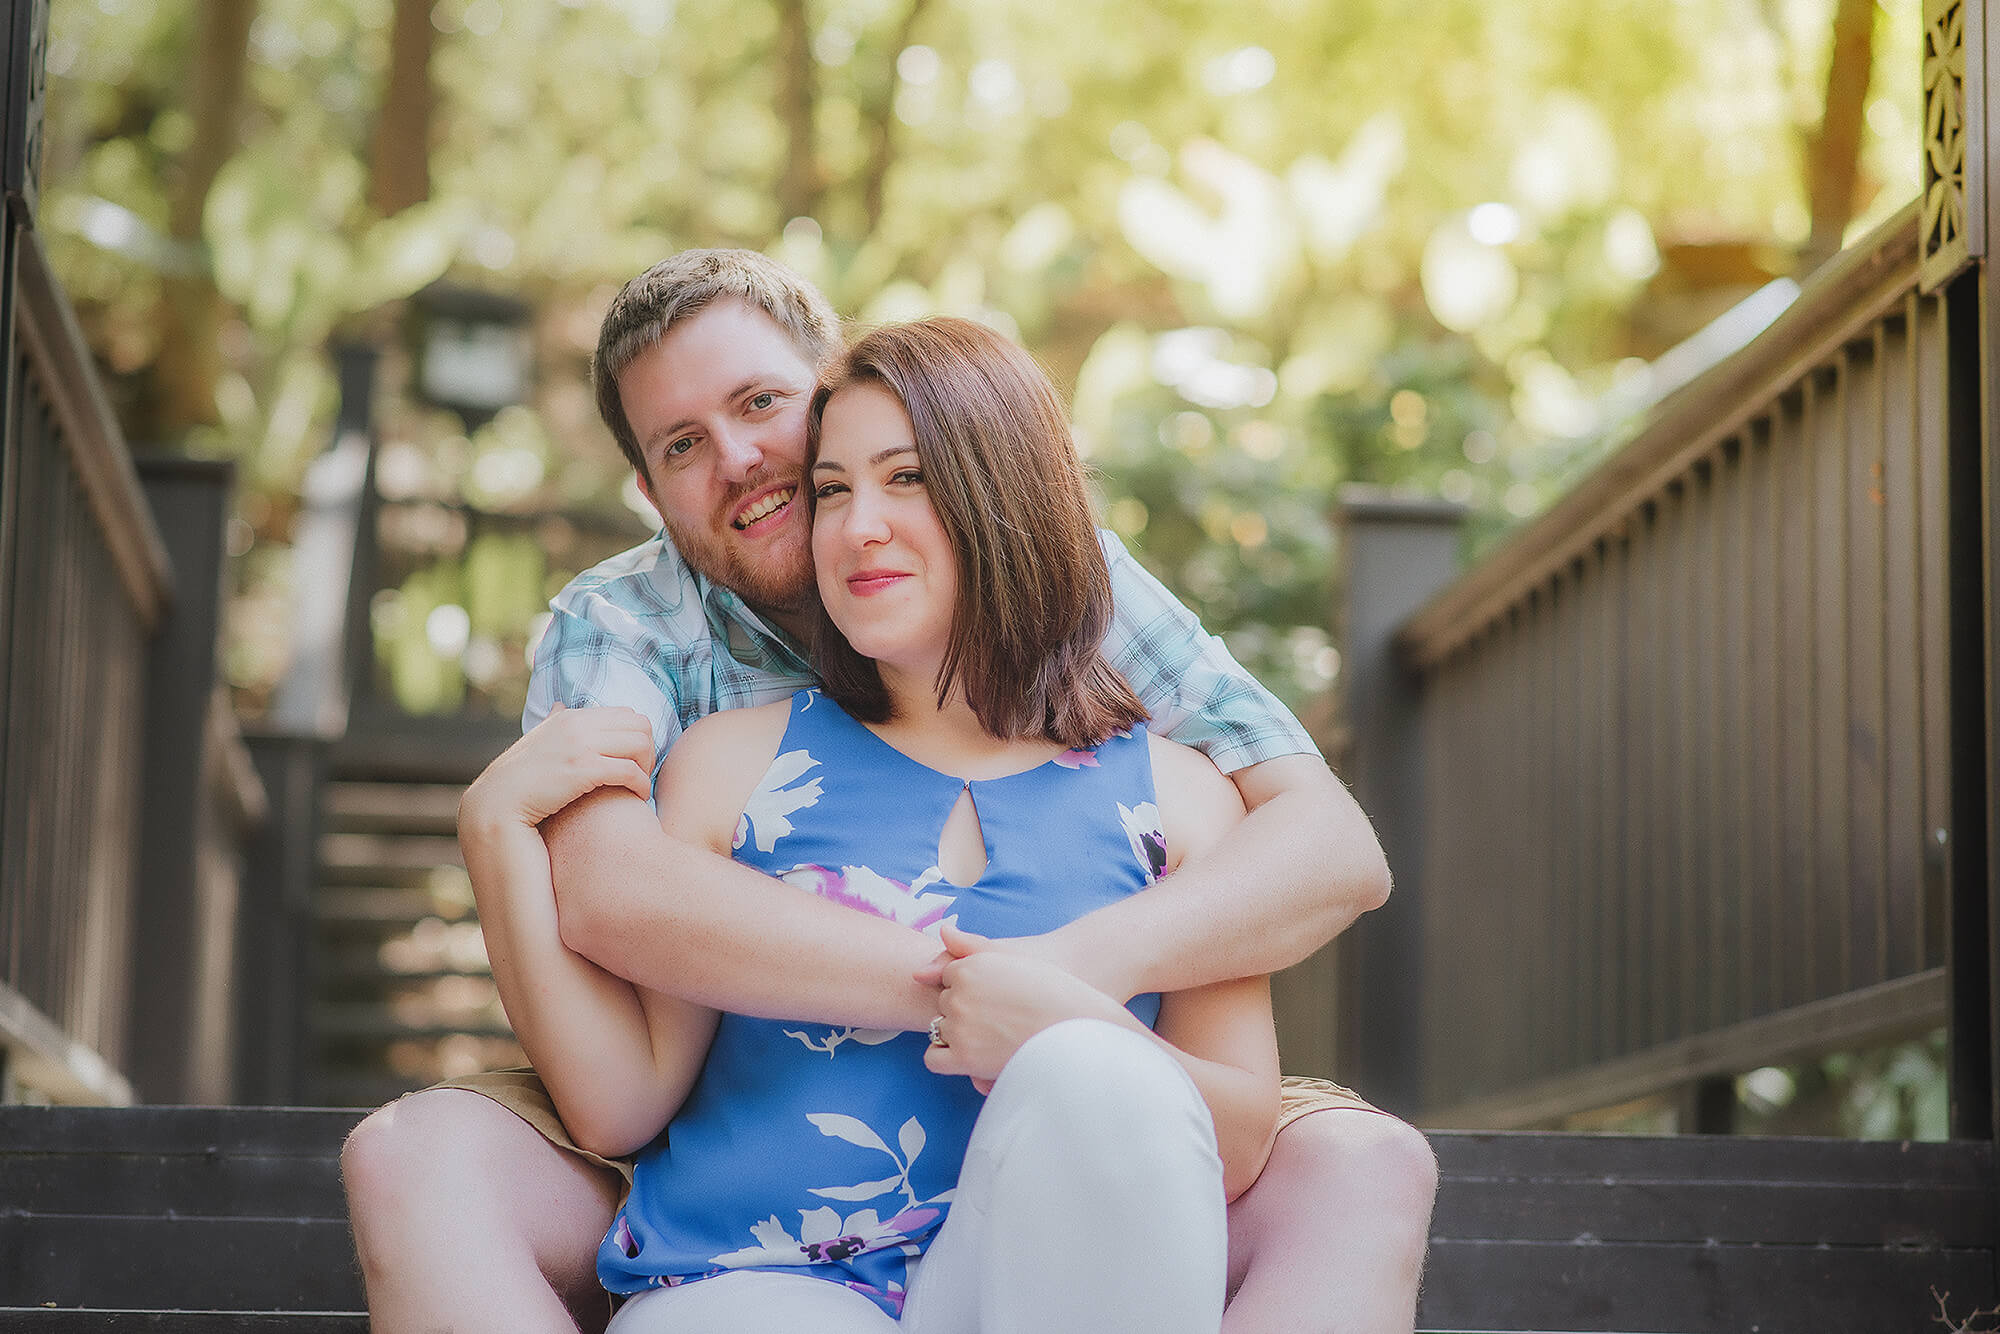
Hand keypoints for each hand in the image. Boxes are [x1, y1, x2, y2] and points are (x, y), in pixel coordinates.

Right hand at [459, 705, 654, 834]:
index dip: (638, 737)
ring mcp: (580, 745)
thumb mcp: (538, 742)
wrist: (495, 805)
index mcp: (571, 717)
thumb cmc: (520, 780)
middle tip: (643, 773)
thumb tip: (559, 705)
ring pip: (641, 744)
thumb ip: (553, 723)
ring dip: (647, 767)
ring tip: (640, 786)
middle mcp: (577, 724)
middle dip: (649, 749)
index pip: (627, 714)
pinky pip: (630, 770)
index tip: (635, 760)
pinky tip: (637, 797)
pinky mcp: (583, 769)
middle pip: (640, 725)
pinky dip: (641, 784)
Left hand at [922, 922, 1130, 1086]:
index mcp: (969, 967)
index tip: (994, 995)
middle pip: (944, 1003)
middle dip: (963, 1009)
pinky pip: (933, 1059)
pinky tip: (969, 1055)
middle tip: (997, 1017)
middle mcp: (958, 996)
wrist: (1078, 1029)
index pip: (949, 976)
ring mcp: (959, 1028)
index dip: (970, 986)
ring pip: (938, 1028)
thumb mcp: (1013, 958)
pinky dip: (944, 1058)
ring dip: (955, 1033)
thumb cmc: (1054, 990)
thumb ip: (972, 944)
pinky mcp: (964, 1059)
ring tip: (990, 1037)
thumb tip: (943, 930)